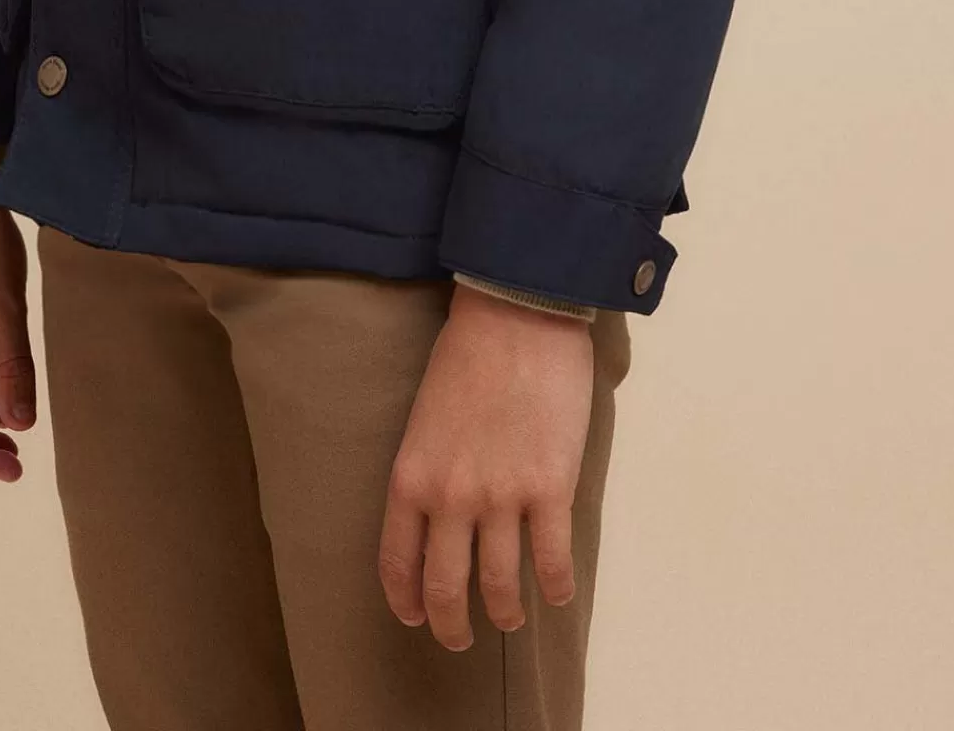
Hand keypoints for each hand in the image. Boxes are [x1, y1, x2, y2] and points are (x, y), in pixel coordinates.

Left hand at [378, 285, 598, 648]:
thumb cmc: (468, 356)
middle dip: (451, 625)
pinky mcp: (550, 490)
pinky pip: (552, 562)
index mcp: (411, 476)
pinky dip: (555, 588)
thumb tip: (441, 516)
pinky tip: (555, 593)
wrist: (516, 315)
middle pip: (445, 588)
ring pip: (500, 587)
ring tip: (510, 618)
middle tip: (459, 638)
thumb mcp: (425, 418)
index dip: (406, 599)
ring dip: (505, 613)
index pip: (397, 561)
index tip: (415, 615)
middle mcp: (450, 497)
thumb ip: (429, 471)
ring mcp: (501, 497)